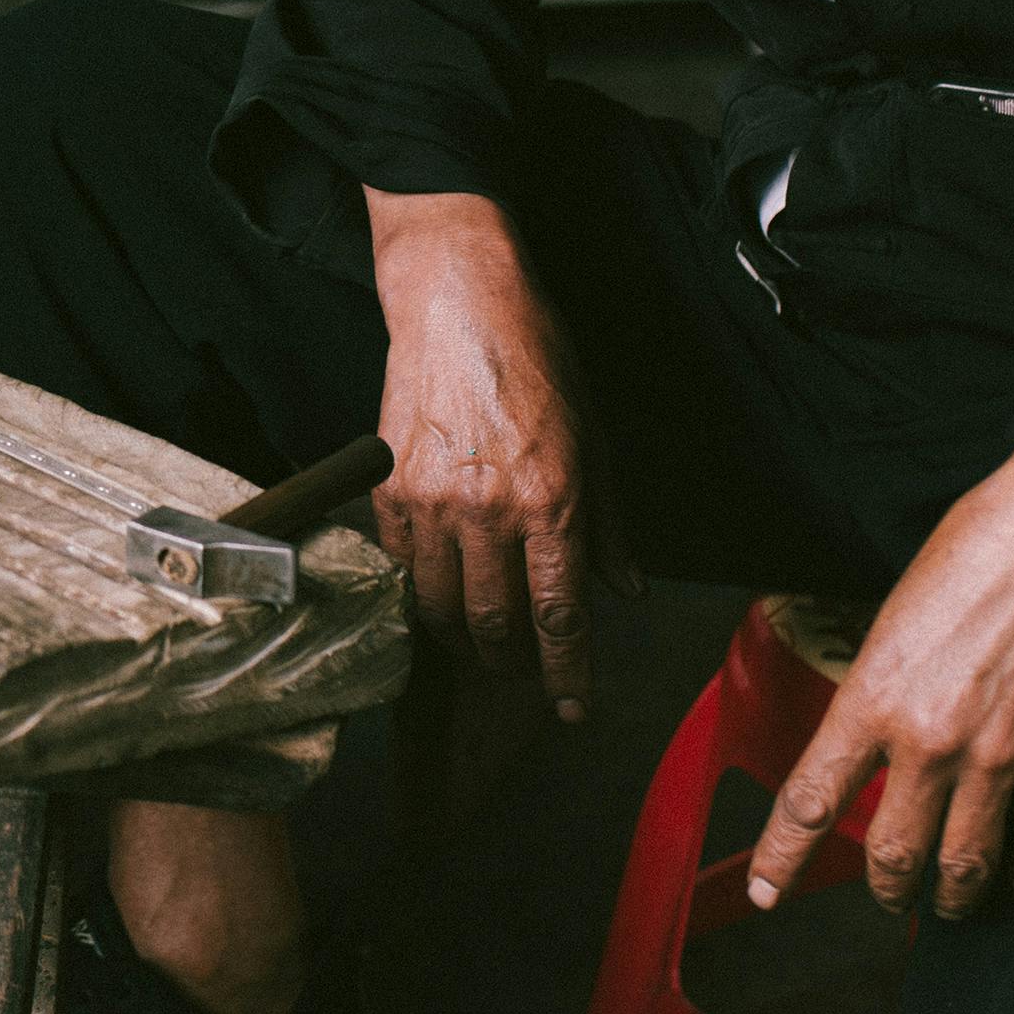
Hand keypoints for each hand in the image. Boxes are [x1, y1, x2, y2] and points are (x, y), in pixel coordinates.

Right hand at [365, 188, 608, 720]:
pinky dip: (423, 591)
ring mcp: (432, 503)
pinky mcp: (390, 490)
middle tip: (525, 671)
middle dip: (514, 664)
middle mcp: (490, 511)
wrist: (458, 305)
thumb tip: (623, 591)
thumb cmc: (535, 361)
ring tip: (483, 637)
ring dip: (466, 637)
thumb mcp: (594, 441)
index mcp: (551, 501)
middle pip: (495, 627)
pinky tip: (443, 586)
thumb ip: (607, 526)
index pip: (561, 617)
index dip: (568, 674)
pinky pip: (403, 569)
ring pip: (441, 609)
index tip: (571, 708)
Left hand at [745, 450, 1013, 919]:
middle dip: (885, 889)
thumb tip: (872, 741)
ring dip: (952, 899)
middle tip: (886, 895)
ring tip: (948, 904)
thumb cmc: (974, 555)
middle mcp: (931, 741)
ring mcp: (1001, 757)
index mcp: (873, 699)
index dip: (782, 857)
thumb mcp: (891, 621)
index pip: (810, 800)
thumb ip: (879, 691)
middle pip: (895, 856)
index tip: (767, 891)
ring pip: (966, 868)